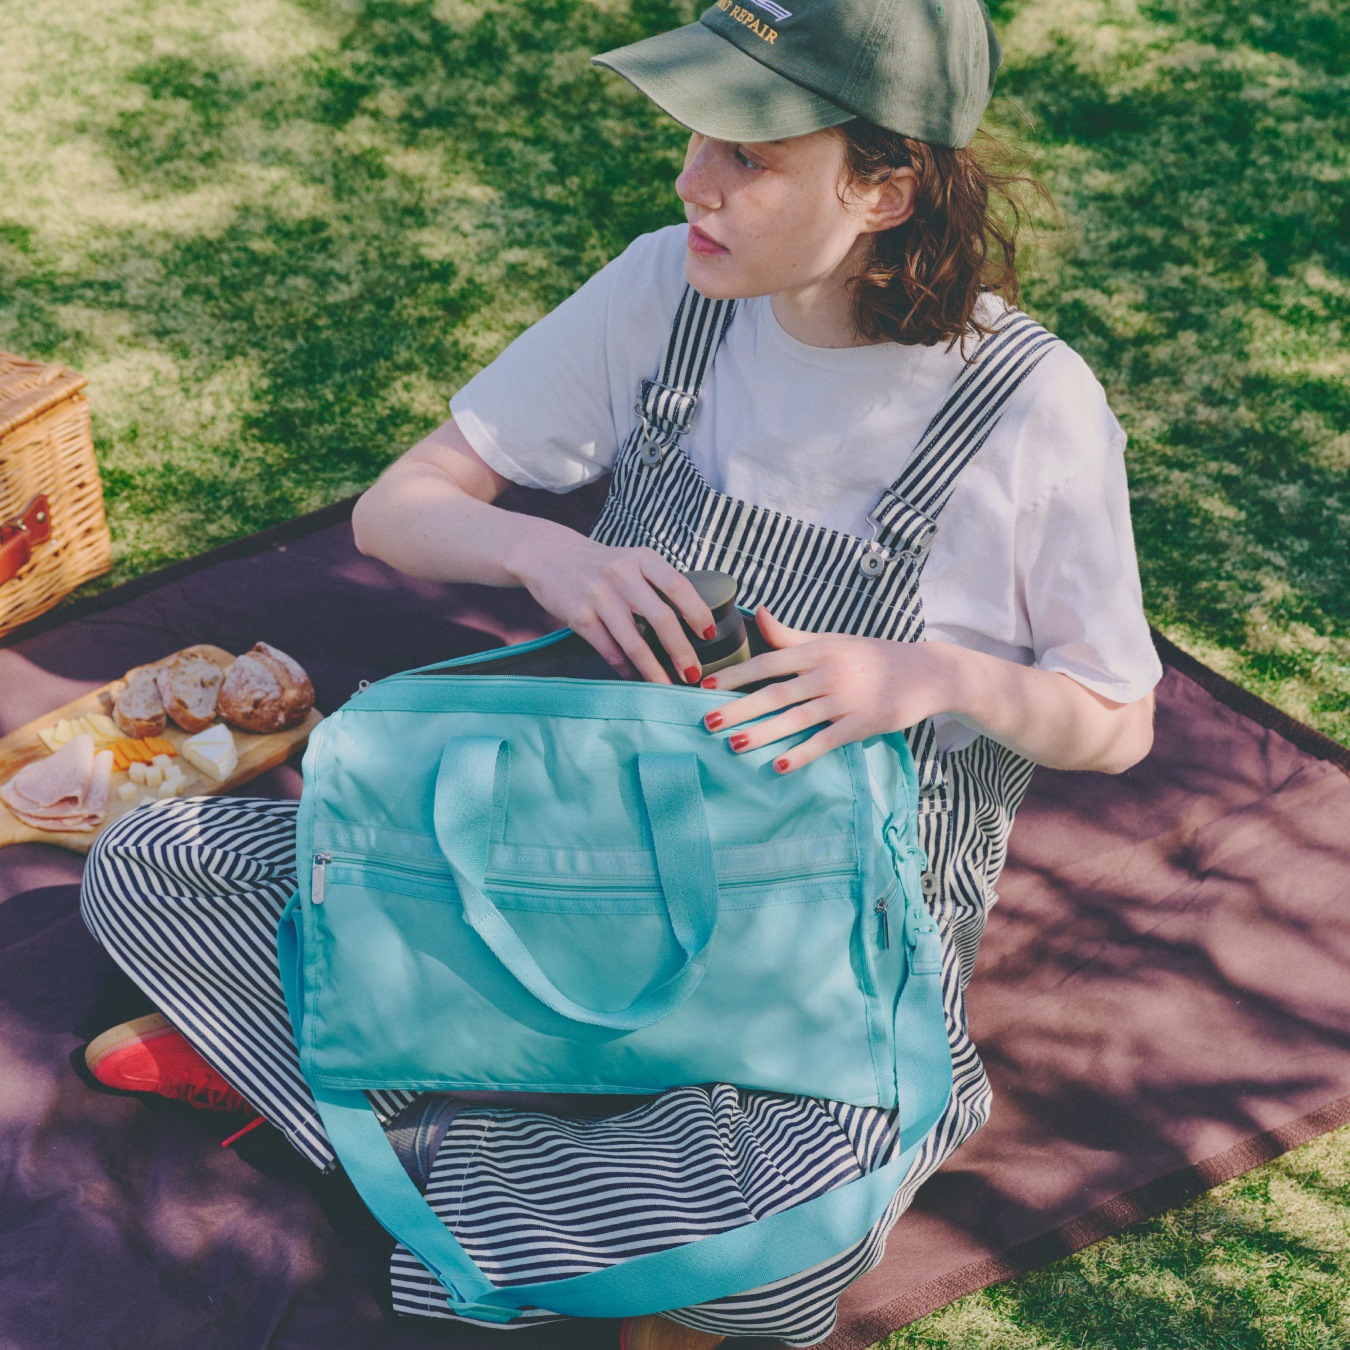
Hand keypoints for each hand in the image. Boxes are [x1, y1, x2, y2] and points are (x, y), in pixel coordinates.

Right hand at [510, 532, 716, 683]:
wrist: (548, 556)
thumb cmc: (601, 565)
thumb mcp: (632, 561)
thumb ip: (658, 583)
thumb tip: (694, 624)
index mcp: (642, 559)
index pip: (678, 585)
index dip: (698, 612)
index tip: (710, 636)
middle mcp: (622, 574)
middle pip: (661, 618)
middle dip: (681, 651)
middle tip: (694, 674)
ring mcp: (598, 596)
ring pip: (635, 642)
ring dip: (654, 670)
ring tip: (668, 687)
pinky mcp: (579, 616)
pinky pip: (610, 650)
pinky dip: (626, 668)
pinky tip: (637, 678)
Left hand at [699, 606, 953, 772]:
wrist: (926, 671)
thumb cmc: (871, 656)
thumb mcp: (830, 640)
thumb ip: (791, 635)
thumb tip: (756, 614)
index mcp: (817, 650)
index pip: (768, 661)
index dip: (737, 673)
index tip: (706, 684)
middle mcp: (828, 672)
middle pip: (777, 692)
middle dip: (740, 707)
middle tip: (707, 720)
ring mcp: (846, 699)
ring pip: (797, 718)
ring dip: (764, 733)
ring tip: (733, 744)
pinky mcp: (863, 723)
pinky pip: (827, 740)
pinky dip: (802, 752)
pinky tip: (778, 765)